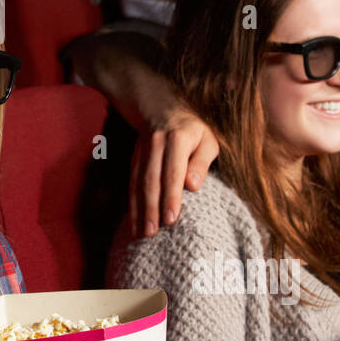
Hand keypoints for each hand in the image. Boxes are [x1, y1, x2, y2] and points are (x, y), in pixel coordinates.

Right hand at [127, 113, 218, 239]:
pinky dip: (132, 202)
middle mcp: (156, 144)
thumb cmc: (193, 130)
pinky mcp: (133, 158)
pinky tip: (134, 221)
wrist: (159, 107)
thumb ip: (202, 162)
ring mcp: (141, 151)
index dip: (171, 197)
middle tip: (152, 233)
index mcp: (177, 139)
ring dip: (138, 209)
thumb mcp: (207, 140)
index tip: (171, 220)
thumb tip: (193, 187)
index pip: (173, 172)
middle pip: (151, 180)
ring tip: (141, 233)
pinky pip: (131, 182)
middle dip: (151, 208)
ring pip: (138, 183)